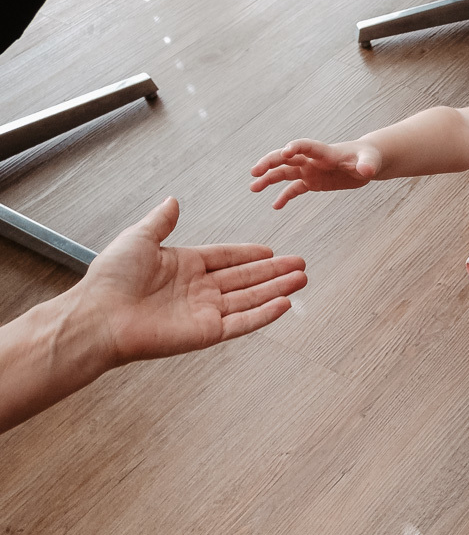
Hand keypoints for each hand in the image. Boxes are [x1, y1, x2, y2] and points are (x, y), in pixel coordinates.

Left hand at [79, 197, 307, 364]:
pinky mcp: (207, 333)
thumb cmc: (110, 279)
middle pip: (246, 278)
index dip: (250, 254)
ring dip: (277, 289)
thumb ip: (161, 221)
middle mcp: (198, 289)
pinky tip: (285, 304)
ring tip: (301, 279)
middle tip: (300, 264)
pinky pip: (243, 322)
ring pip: (251, 298)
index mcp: (184, 265)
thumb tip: (172, 202)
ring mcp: (204, 312)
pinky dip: (265, 314)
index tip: (271, 250)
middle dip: (274, 271)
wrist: (99, 316)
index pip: (227, 258)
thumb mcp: (138, 238)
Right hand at [249, 138, 381, 208]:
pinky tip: (275, 206)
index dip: (295, 147)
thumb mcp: (370, 161)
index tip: (285, 152)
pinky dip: (285, 197)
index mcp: (325, 152)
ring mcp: (311, 170)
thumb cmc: (369, 157)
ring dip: (269, 179)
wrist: (367, 161)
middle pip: (286, 158)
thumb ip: (367, 165)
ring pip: (285, 173)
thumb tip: (367, 171)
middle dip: (270, 163)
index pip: (306, 146)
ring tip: (253, 188)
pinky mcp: (313, 181)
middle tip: (254, 172)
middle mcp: (313, 160)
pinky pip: (295, 189)